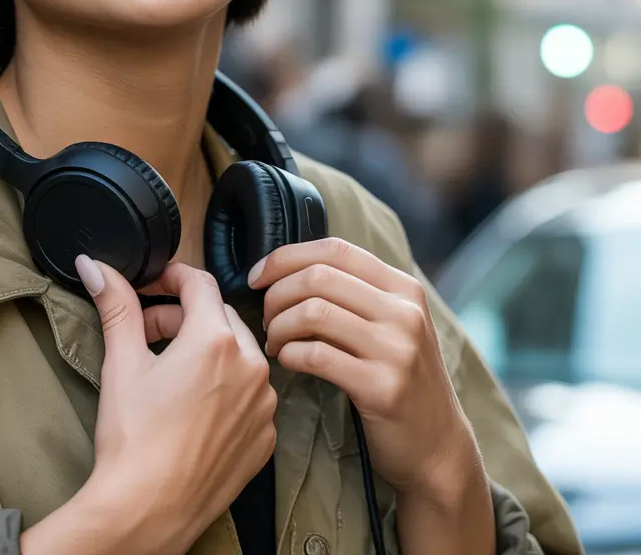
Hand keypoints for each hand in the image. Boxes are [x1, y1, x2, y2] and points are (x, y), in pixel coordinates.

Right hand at [77, 257, 276, 553]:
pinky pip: (249, 395)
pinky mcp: (264, 436)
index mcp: (215, 340)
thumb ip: (116, 305)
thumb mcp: (122, 362)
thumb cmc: (134, 439)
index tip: (155, 283)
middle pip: (218, 317)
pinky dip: (225, 390)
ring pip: (238, 356)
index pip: (199, 282)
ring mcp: (263, 404)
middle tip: (148, 332)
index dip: (172, 277)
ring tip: (170, 372)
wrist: (148, 510)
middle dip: (183, 317)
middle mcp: (250, 366)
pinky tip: (193, 407)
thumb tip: (95, 266)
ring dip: (207, 352)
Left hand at [249, 238, 478, 497]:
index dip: (286, 257)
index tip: (257, 276)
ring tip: (274, 343)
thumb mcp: (392, 325)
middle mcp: (404, 312)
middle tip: (266, 318)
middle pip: (318, 277)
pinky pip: (317, 355)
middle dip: (277, 294)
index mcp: (404, 288)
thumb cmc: (399, 378)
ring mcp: (397, 350)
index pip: (334, 249)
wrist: (438, 446)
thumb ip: (355, 293)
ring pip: (313, 312)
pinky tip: (286, 361)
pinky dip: (289, 354)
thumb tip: (287, 268)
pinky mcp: (383, 388)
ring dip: (279, 326)